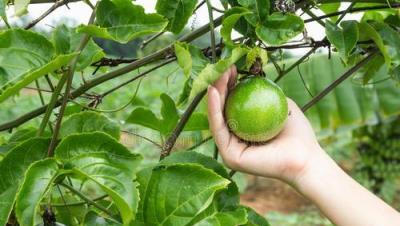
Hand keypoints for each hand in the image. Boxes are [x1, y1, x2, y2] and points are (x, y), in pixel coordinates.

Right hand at [207, 65, 324, 183]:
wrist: (305, 158)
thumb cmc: (297, 134)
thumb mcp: (280, 104)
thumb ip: (263, 93)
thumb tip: (250, 75)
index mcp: (243, 132)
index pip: (231, 107)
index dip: (229, 86)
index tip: (232, 68)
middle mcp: (234, 141)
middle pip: (221, 111)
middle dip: (219, 87)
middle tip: (223, 68)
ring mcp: (229, 150)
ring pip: (216, 118)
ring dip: (214, 95)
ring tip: (217, 76)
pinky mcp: (229, 156)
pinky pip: (219, 129)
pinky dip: (214, 109)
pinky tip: (215, 91)